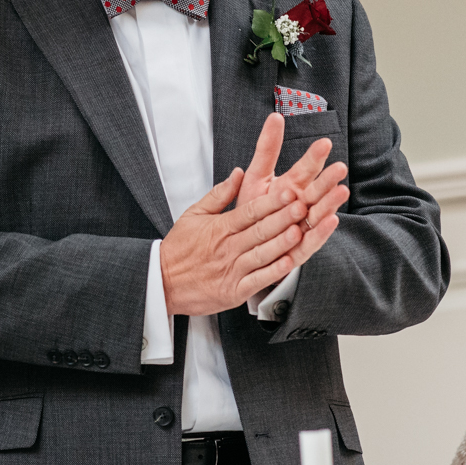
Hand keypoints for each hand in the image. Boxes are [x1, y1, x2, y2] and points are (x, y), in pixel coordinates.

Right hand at [161, 170, 309, 315]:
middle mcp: (228, 247)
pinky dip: (272, 273)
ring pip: (262, 254)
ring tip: (299, 231)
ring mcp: (232, 270)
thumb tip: (238, 173)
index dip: (271, 202)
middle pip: (260, 230)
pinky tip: (288, 264)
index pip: (250, 211)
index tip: (289, 193)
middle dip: (283, 218)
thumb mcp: (194, 214)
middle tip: (303, 206)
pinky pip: (257, 280)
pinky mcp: (234, 291)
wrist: (162, 283)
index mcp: (220, 228)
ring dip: (282, 243)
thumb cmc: (179, 249)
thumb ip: (219, 194)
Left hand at [236, 114, 349, 269]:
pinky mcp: (298, 250)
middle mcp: (300, 206)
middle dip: (328, 179)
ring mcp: (302, 227)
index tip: (324, 143)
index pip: (305, 169)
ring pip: (318, 213)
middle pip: (316, 190)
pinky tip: (332, 221)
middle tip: (340, 167)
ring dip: (331, 203)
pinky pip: (311, 242)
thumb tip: (276, 116)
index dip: (314, 157)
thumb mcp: (256, 176)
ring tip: (342, 190)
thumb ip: (267, 148)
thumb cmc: (251, 209)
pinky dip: (320, 233)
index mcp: (291, 186)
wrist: (242, 245)